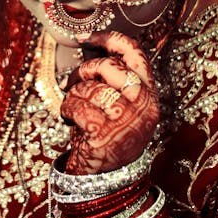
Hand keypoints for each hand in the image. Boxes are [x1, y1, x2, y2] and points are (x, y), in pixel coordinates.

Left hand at [62, 31, 158, 174]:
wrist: (106, 179)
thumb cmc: (109, 135)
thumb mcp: (122, 106)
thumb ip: (115, 80)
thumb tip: (91, 47)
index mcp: (149, 96)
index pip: (135, 54)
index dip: (110, 39)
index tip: (86, 37)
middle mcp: (143, 106)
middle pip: (108, 66)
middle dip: (84, 70)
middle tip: (74, 82)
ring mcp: (125, 121)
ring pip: (89, 87)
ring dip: (73, 95)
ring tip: (74, 109)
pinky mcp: (104, 134)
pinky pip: (77, 105)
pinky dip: (67, 109)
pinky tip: (70, 119)